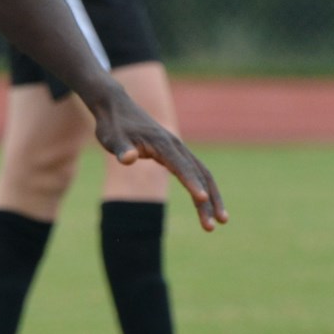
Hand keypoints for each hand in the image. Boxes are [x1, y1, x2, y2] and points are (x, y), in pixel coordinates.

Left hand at [90, 90, 227, 231]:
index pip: (180, 166)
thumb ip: (121, 149)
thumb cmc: (113, 126)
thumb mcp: (112, 138)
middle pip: (199, 174)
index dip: (191, 183)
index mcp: (162, 143)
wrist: (117, 107)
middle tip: (212, 226)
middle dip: (208, 200)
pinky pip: (196, 172)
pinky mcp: (175, 153)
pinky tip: (207, 205)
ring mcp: (178, 149)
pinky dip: (204, 188)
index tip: (201, 199)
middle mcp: (175, 146)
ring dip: (213, 197)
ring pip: (203, 174)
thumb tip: (129, 159)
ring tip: (221, 221)